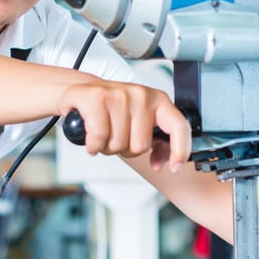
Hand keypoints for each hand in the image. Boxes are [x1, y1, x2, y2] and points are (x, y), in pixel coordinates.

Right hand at [58, 81, 190, 172]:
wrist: (78, 90)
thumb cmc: (110, 110)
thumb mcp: (138, 122)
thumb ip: (156, 142)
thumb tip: (160, 162)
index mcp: (157, 101)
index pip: (178, 126)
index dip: (180, 149)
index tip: (176, 167)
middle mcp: (141, 95)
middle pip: (140, 146)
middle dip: (125, 149)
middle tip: (116, 136)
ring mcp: (120, 94)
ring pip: (119, 144)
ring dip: (107, 147)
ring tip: (102, 133)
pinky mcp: (97, 97)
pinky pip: (100, 137)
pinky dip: (93, 144)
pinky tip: (91, 138)